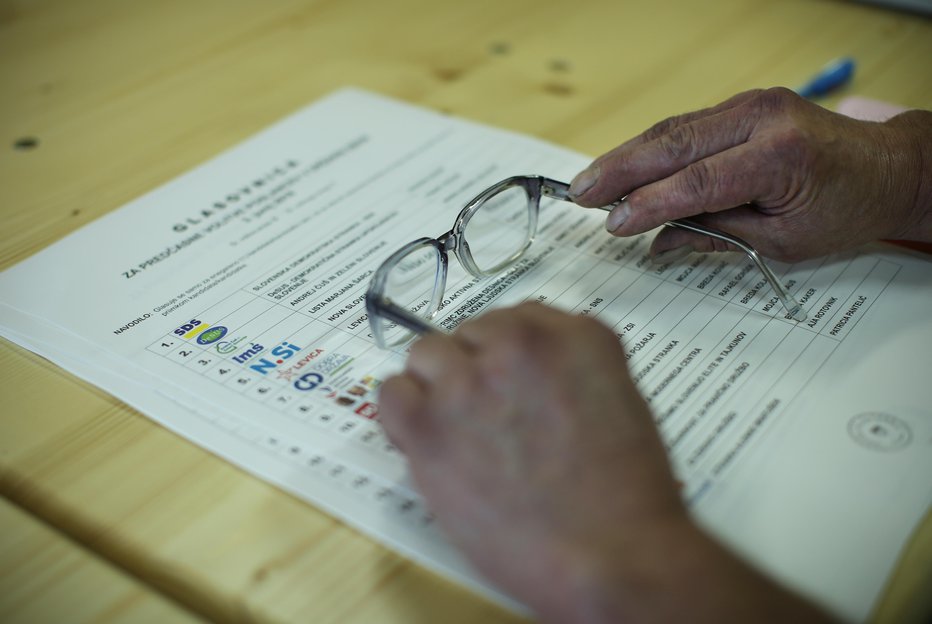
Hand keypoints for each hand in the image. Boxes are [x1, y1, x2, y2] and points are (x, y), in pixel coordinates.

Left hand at [378, 303, 833, 621]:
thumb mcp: (619, 405)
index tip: (511, 387)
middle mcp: (518, 342)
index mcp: (575, 334)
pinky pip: (392, 394)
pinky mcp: (428, 422)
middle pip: (469, 335)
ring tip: (458, 434)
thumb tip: (524, 382)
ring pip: (426, 356)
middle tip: (488, 420)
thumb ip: (568, 374)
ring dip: (438, 388)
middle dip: (474, 371)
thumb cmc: (627, 496)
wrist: (611, 554)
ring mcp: (468, 379)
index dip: (508, 358)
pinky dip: (404, 416)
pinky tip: (429, 445)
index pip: (518, 319)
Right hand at [569, 88, 931, 262]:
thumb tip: (656, 242)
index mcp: (781, 156)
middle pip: (674, 143)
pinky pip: (685, 125)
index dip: (649, 204)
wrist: (885, 169)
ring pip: (673, 128)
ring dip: (626, 155)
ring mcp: (752, 104)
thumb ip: (715, 235)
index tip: (614, 224)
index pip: (698, 181)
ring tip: (589, 182)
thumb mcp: (782, 241)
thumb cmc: (844, 208)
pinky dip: (650, 146)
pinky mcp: (743, 104)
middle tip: (580, 193)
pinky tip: (622, 165)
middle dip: (620, 170)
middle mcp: (764, 118)